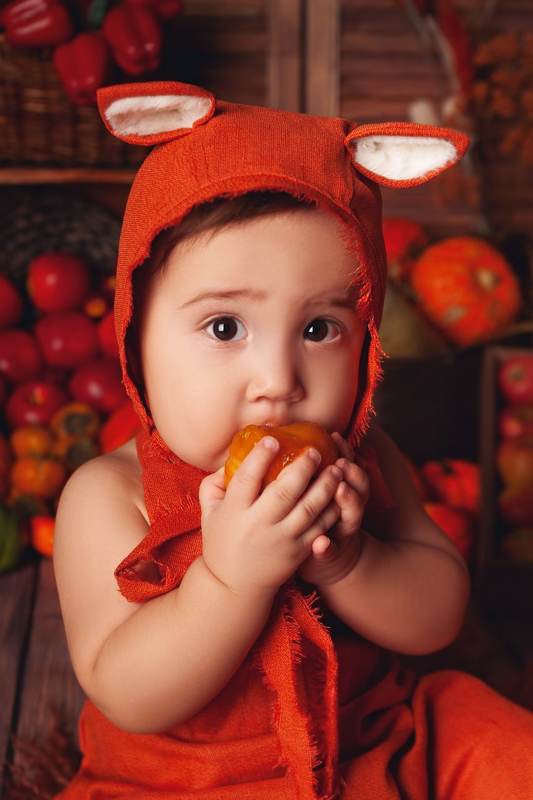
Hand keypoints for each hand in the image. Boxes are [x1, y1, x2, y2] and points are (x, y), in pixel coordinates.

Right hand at [198, 436, 343, 597]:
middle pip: (284, 492)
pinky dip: (331, 509)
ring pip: (308, 509)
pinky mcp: (297, 551)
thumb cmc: (221, 543)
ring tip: (335, 468)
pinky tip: (339, 493)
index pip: (246, 480)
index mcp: (234, 512)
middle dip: (302, 468)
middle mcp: (258, 525)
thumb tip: (228, 458)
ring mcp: (281, 539)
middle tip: (314, 451)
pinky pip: (319, 527)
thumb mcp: (209, 514)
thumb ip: (213, 485)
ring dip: (325, 486)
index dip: (260, 458)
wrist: (234, 587)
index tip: (273, 439)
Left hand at [296, 431, 368, 586]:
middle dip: (353, 473)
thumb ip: (310, 471)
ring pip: (352, 515)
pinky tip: (320, 543)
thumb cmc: (310, 518)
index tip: (334, 437)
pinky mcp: (331, 554)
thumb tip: (285, 436)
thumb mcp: (315, 492)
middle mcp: (348, 509)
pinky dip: (326, 547)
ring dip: (348, 502)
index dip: (345, 451)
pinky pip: (331, 551)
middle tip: (341, 462)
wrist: (324, 560)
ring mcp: (342, 532)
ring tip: (341, 490)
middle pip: (360, 487)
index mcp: (341, 491)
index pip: (348, 466)